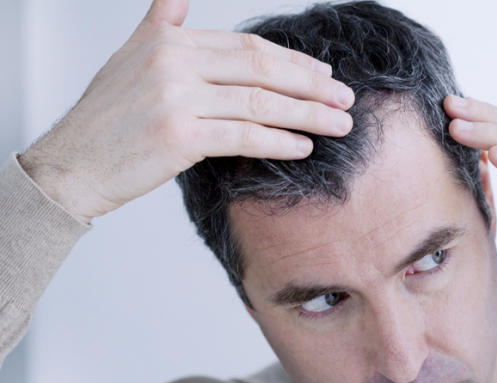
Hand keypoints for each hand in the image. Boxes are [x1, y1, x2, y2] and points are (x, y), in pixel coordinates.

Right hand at [18, 0, 353, 223]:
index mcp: (169, 41)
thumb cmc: (105, 120)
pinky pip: (243, 137)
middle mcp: (173, 63)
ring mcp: (176, 98)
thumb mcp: (129, 58)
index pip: (248, 47)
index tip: (324, 75)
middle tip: (345, 99)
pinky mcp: (179, 136)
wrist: (72, 165)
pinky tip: (304, 147)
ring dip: (308, 115)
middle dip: (312, 85)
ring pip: (259, 103)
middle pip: (261, 69)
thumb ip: (160, 24)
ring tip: (339, 125)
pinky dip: (279, 142)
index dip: (292, 61)